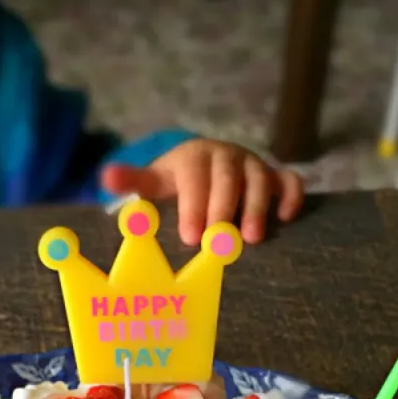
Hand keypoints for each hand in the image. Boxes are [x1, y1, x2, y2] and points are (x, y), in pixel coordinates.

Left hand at [100, 138, 303, 245]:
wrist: (208, 163)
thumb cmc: (179, 181)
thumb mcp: (155, 181)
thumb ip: (134, 181)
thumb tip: (105, 176)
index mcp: (194, 156)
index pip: (194, 177)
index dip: (194, 205)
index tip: (190, 237)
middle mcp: (226, 155)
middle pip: (229, 178)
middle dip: (225, 209)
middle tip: (221, 243)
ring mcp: (254, 164)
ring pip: (261, 178)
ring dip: (258, 207)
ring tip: (253, 239)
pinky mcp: (275, 175)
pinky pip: (290, 180)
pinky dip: (291, 195)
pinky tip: (286, 218)